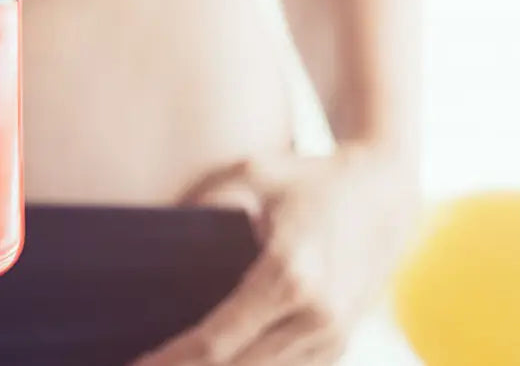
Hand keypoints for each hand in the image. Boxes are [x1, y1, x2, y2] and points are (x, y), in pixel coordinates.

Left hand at [133, 147, 419, 365]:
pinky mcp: (338, 346)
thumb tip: (155, 230)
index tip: (133, 365)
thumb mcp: (253, 173)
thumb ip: (203, 203)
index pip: (215, 342)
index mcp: (289, 276)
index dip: (169, 362)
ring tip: (166, 363)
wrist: (386, 193)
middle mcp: (315, 316)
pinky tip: (206, 362)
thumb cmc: (309, 179)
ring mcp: (332, 337)